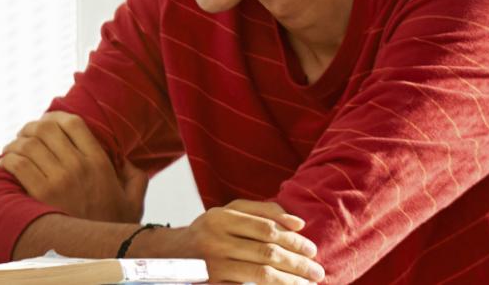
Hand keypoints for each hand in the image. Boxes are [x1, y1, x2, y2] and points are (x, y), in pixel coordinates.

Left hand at [0, 111, 145, 222]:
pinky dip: (7, 161)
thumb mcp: (133, 200)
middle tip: (24, 135)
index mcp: (99, 162)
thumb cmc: (112, 226)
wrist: (96, 253)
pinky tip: (6, 165)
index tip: (46, 122)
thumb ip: (134, 175)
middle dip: (30, 128)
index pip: (72, 123)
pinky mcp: (40, 195)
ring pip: (27, 145)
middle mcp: (78, 166)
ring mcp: (59, 180)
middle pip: (45, 129)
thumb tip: (123, 159)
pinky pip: (17, 165)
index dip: (54, 117)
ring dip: (15, 144)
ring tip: (12, 150)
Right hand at [139, 199, 324, 284]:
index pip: (266, 229)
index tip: (311, 250)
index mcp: (219, 218)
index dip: (293, 240)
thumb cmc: (209, 231)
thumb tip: (298, 223)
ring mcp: (212, 265)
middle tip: (317, 271)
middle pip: (267, 253)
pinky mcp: (212, 284)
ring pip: (261, 274)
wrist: (171, 254)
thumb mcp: (229, 212)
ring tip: (307, 283)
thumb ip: (264, 211)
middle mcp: (214, 240)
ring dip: (290, 280)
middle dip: (297, 263)